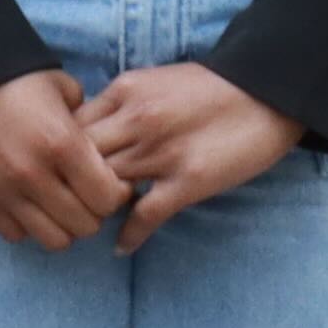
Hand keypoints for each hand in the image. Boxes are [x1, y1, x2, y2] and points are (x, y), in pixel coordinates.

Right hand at [0, 70, 132, 250]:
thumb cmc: (17, 79)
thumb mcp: (63, 89)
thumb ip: (89, 122)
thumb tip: (103, 150)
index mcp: (61, 143)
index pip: (107, 199)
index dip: (115, 193)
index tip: (110, 182)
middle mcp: (34, 174)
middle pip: (85, 226)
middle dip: (94, 212)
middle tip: (87, 194)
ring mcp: (5, 191)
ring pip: (55, 240)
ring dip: (65, 225)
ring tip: (61, 204)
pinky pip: (18, 235)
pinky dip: (30, 225)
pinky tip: (32, 203)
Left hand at [80, 64, 305, 253]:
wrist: (266, 90)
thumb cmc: (211, 87)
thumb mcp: (155, 81)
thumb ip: (123, 103)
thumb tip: (92, 132)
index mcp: (126, 90)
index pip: (72, 127)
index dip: (61, 154)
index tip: (61, 173)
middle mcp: (136, 120)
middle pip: (79, 160)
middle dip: (70, 185)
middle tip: (69, 206)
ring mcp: (160, 152)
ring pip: (106, 188)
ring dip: (96, 211)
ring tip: (91, 228)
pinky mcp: (187, 181)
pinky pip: (145, 215)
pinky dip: (129, 235)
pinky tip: (122, 246)